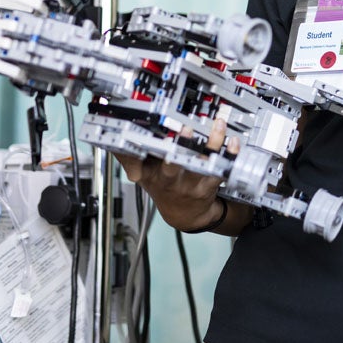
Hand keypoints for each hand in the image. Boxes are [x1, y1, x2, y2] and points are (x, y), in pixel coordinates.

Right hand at [114, 118, 236, 230]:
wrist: (184, 216)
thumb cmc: (163, 187)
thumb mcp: (142, 174)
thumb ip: (128, 156)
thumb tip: (109, 136)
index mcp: (151, 174)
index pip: (140, 162)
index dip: (140, 154)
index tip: (142, 139)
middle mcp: (170, 179)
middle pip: (173, 165)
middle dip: (178, 147)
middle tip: (185, 130)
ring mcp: (191, 183)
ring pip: (201, 163)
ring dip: (212, 143)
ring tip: (218, 126)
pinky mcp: (210, 184)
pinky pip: (221, 169)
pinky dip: (229, 154)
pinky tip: (233, 142)